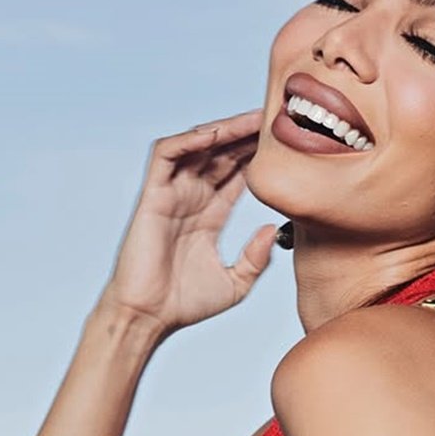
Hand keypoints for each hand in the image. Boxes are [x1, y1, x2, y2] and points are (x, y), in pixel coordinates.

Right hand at [99, 109, 275, 337]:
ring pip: (197, 147)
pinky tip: (214, 133)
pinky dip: (188, 140)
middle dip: (247, 134)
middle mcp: (191, 198)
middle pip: (221, 153)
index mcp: (210, 214)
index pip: (237, 173)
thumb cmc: (184, 304)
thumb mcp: (235, 282)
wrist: (149, 318)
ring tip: (253, 119)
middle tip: (277, 117)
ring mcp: (171, 194)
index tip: (286, 142)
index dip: (258, 155)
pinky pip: (165, 155)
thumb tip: (273, 229)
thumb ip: (256, 258)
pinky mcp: (152, 196)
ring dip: (224, 129)